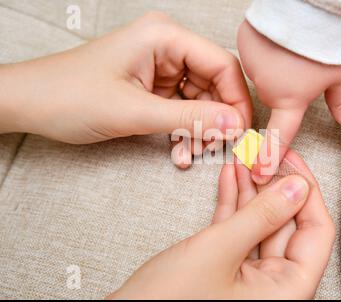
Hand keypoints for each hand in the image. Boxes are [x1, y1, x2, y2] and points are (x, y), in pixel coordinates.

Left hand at [0, 12, 251, 167]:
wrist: (30, 105)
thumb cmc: (70, 96)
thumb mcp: (136, 112)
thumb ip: (191, 118)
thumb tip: (236, 124)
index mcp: (164, 37)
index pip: (221, 64)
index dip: (236, 100)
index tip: (240, 133)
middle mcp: (166, 48)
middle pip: (214, 84)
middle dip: (215, 120)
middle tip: (214, 149)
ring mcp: (160, 68)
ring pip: (200, 101)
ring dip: (199, 131)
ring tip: (188, 155)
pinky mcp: (152, 88)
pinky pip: (182, 110)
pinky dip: (183, 132)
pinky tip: (177, 152)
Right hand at [109, 151, 334, 299]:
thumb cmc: (169, 300)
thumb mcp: (219, 249)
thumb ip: (262, 216)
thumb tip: (298, 186)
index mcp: (288, 290)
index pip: (316, 233)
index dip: (306, 191)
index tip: (290, 159)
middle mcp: (274, 286)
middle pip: (287, 225)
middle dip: (272, 185)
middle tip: (262, 152)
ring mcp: (249, 278)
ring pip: (260, 225)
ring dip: (250, 191)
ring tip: (243, 157)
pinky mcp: (225, 270)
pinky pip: (237, 233)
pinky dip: (233, 206)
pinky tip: (230, 177)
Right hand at [237, 21, 340, 184]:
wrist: (309, 5)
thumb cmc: (326, 42)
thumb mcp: (339, 76)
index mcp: (289, 99)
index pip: (279, 136)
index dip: (268, 158)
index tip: (259, 174)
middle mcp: (266, 88)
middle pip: (272, 97)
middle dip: (284, 88)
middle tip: (299, 68)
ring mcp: (252, 66)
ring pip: (261, 76)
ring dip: (273, 68)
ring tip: (289, 50)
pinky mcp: (243, 45)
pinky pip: (252, 56)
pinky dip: (262, 51)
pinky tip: (275, 40)